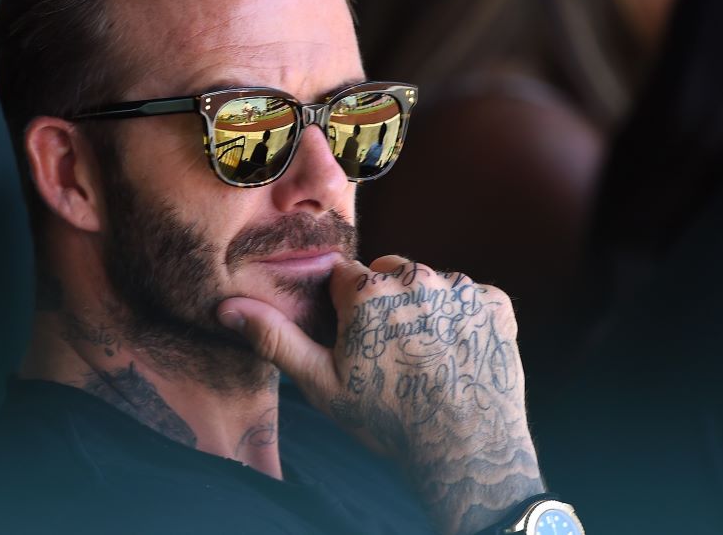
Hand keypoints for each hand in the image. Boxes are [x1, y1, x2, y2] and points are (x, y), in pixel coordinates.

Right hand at [218, 255, 544, 534]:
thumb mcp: (321, 383)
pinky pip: (470, 298)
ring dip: (423, 308)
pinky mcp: (495, 303)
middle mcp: (417, 276)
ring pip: (429, 284)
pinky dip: (462, 318)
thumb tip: (227, 307)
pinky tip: (454, 353)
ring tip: (423, 357)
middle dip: (384, 302)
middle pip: (389, 273)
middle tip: (388, 352)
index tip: (354, 339)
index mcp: (368, 290)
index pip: (345, 276)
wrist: (463, 449)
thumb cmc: (387, 418)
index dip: (345, 308)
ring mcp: (461, 288)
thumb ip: (274, 338)